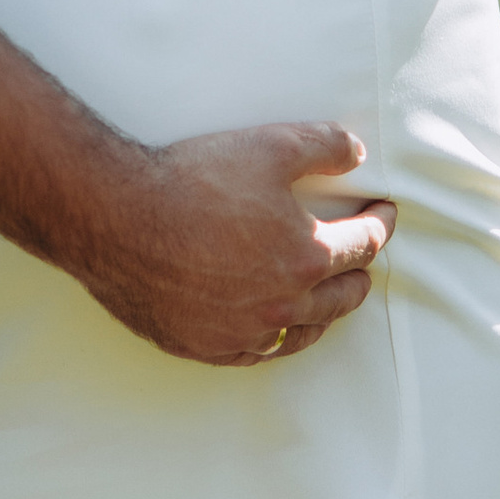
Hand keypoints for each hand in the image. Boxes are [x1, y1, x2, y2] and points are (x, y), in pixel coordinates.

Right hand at [81, 121, 394, 368]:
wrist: (115, 218)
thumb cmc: (190, 180)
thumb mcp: (270, 145)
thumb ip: (324, 146)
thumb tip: (358, 154)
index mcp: (306, 257)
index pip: (364, 245)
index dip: (381, 224)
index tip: (384, 211)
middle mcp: (283, 306)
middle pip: (342, 297)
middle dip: (359, 272)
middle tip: (362, 257)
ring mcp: (243, 333)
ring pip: (303, 334)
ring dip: (322, 313)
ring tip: (325, 298)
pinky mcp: (204, 346)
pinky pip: (254, 353)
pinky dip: (273, 338)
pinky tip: (270, 327)